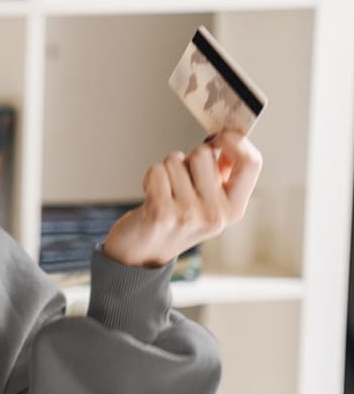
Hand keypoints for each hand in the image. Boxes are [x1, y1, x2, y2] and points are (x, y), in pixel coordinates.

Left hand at [102, 131, 262, 267]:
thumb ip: (222, 175)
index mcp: (234, 210)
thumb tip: (228, 137)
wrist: (141, 255)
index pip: (252, 163)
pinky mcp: (161, 212)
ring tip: (164, 192)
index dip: (235, 141)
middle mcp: (215, 215)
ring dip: (166, 170)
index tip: (219, 137)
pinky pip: (157, 170)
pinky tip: (151, 194)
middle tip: (180, 181)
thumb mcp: (209, 204)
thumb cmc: (175, 221)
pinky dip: (150, 176)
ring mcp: (188, 215)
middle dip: (188, 159)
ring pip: (176, 160)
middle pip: (205, 154)